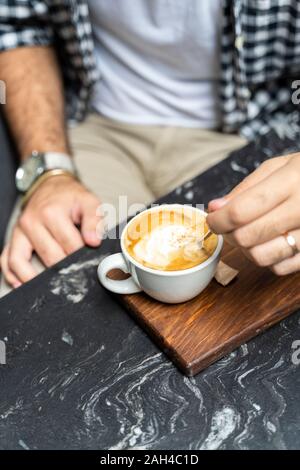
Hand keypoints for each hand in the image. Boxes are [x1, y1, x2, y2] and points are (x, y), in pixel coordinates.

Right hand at [1, 175, 101, 287]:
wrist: (51, 185)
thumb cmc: (70, 197)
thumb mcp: (88, 201)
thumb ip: (95, 220)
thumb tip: (94, 241)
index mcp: (52, 213)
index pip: (70, 246)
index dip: (82, 257)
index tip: (90, 263)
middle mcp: (32, 222)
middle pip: (49, 257)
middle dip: (64, 269)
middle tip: (77, 277)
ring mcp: (20, 231)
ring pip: (21, 262)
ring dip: (35, 278)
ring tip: (50, 287)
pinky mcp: (14, 237)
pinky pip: (7, 259)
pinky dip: (12, 274)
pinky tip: (22, 284)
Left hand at [207, 153, 299, 275]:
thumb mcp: (279, 167)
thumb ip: (245, 188)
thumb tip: (215, 208)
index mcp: (292, 181)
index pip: (241, 211)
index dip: (218, 219)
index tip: (212, 219)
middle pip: (247, 237)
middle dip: (229, 234)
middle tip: (228, 226)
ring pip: (261, 257)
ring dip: (246, 249)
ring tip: (249, 234)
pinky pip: (279, 268)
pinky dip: (268, 259)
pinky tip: (271, 242)